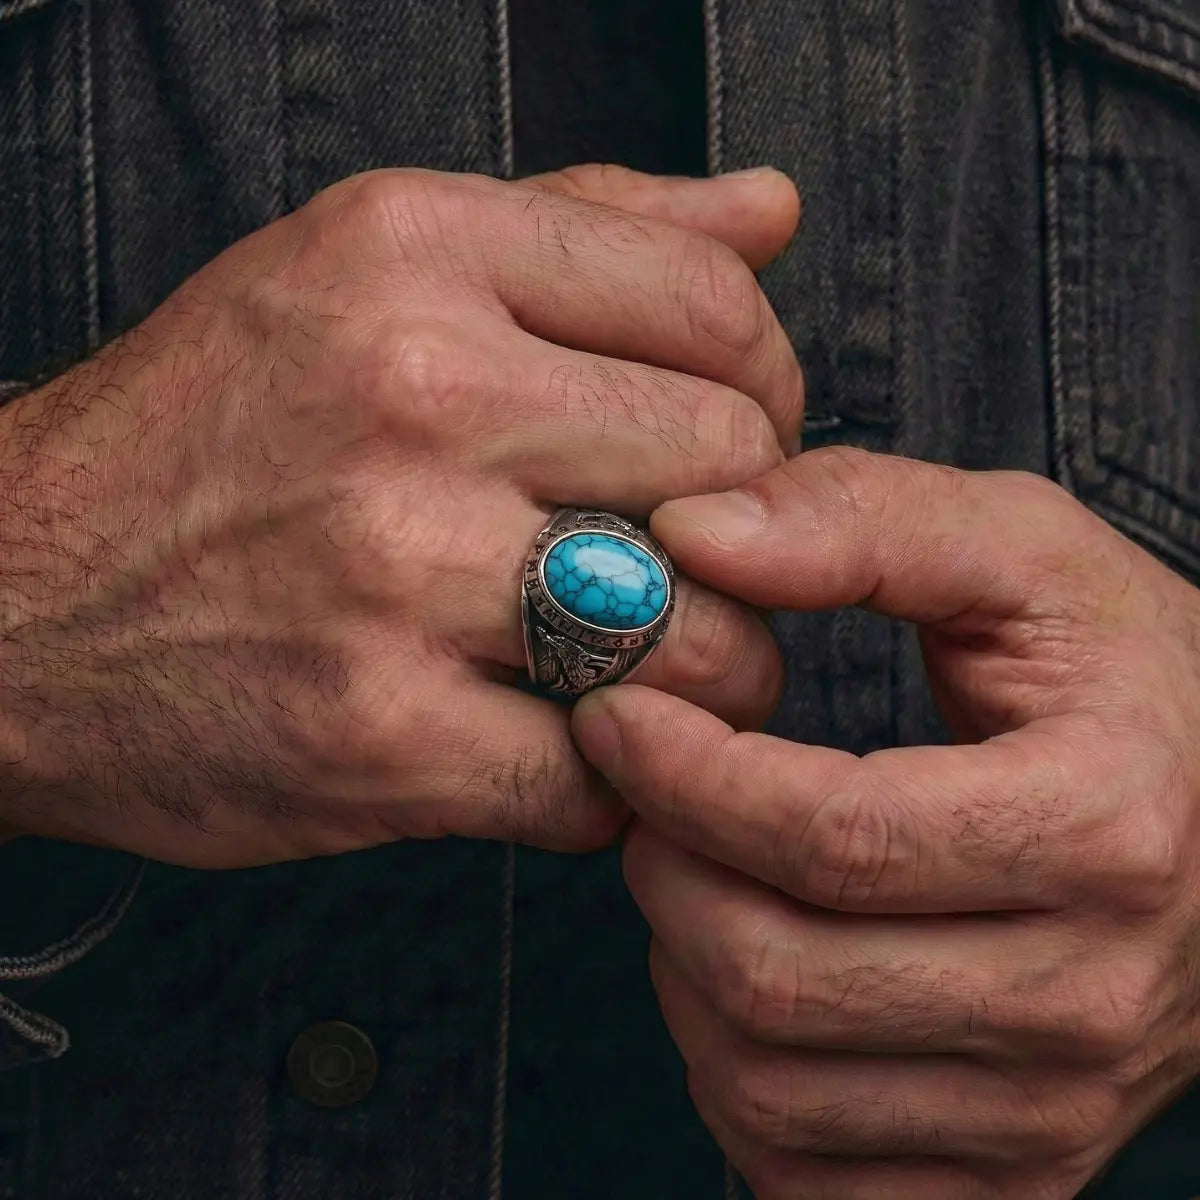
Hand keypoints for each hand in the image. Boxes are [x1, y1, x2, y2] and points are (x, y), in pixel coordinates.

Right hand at [0, 163, 803, 866]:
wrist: (11, 598)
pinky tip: (561, 742)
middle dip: (751, 533)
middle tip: (697, 562)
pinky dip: (609, 777)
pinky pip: (598, 779)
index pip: (711, 301)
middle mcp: (413, 394)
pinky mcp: (380, 738)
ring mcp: (396, 573)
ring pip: (698, 640)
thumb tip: (765, 210)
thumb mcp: (370, 268)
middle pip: (731, 466)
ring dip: (712, 672)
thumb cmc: (208, 435)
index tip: (733, 437)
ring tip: (652, 665)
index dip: (763, 385)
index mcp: (417, 253)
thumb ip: (586, 225)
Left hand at [573, 448, 1199, 1198]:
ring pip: (768, 1086)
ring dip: (683, 968)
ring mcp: (1054, 1109)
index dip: (686, 775)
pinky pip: (802, 1173)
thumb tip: (691, 536)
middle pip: (781, 976)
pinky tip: (749, 975)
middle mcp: (1091, 997)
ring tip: (701, 870)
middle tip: (648, 794)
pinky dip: (732, 1076)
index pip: (834, 834)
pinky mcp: (1013, 1170)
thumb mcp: (1020, 552)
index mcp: (1102, 826)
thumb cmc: (1118, 680)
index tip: (613, 717)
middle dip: (666, 870)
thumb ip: (859, 518)